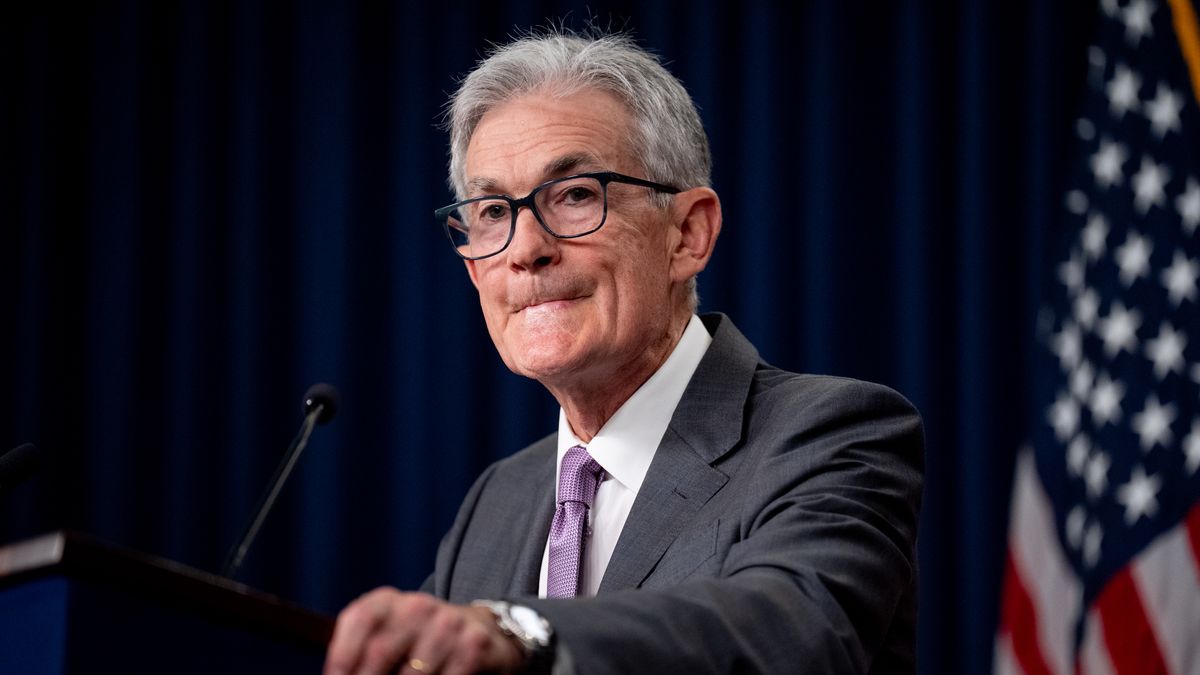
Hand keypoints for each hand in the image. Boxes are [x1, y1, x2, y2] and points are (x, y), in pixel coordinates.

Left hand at [324, 588, 525, 674]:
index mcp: (388, 601)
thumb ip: (361, 653)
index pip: (360, 619)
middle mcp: (418, 606)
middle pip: (380, 651)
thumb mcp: (388, 636)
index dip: (342, 654)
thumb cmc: (417, 641)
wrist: (477, 631)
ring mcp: (448, 624)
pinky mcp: (473, 644)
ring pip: (412, 674)